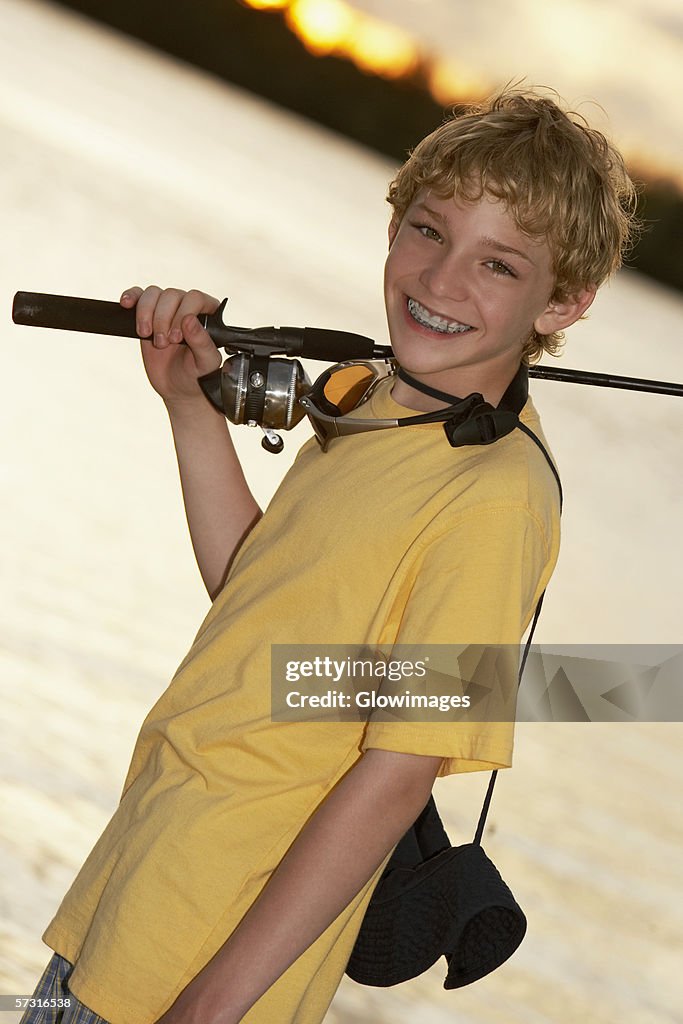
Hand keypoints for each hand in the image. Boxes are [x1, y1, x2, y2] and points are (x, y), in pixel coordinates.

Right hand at [121, 286, 222, 408]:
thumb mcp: (205, 363)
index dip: (183, 314)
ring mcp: (167, 310)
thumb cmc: (197, 375)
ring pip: (153, 294)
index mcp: (208, 316)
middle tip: (163, 343)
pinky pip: (139, 296)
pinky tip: (127, 304)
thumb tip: (189, 320)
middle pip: (171, 295)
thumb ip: (202, 342)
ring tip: (146, 335)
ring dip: (146, 313)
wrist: (178, 388)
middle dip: (162, 319)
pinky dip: (131, 296)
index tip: (176, 337)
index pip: (195, 298)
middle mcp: (188, 308)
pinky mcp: (148, 314)